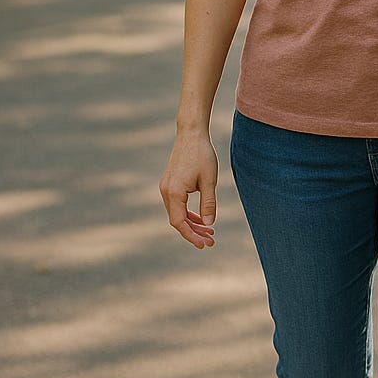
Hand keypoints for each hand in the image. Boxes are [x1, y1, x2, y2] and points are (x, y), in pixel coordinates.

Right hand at [159, 131, 218, 248]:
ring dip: (192, 223)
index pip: (179, 222)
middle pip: (177, 220)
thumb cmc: (202, 155)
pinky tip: (200, 218)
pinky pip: (177, 204)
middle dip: (194, 232)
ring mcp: (166, 187)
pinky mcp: (169, 183)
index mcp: (174, 192)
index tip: (205, 244)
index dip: (191, 235)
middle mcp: (165, 191)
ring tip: (209, 232)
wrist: (191, 133)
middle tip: (211, 241)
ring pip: (177, 213)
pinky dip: (188, 213)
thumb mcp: (209, 181)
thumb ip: (208, 203)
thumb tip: (208, 224)